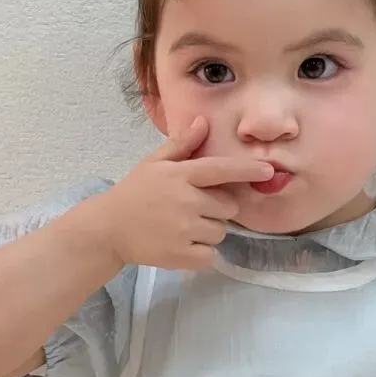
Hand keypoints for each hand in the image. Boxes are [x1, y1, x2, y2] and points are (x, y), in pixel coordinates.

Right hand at [99, 117, 273, 270]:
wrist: (107, 228)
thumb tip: (203, 121)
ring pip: (220, 232)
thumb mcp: (154, 163)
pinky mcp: (181, 255)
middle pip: (228, 207)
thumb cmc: (134, 193)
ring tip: (184, 228)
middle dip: (217, 208)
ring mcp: (184, 229)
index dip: (247, 170)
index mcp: (181, 175)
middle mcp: (186, 201)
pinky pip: (210, 255)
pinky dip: (202, 254)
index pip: (221, 170)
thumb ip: (182, 145)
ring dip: (208, 232)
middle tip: (193, 209)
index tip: (268, 170)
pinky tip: (183, 246)